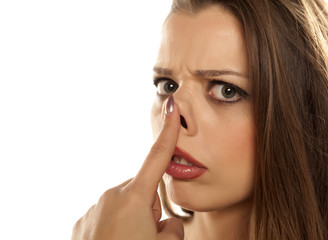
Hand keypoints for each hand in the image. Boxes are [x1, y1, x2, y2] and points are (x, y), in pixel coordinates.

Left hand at [72, 96, 183, 239]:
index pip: (157, 157)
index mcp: (134, 197)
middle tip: (149, 236)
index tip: (171, 107)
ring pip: (126, 207)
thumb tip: (164, 222)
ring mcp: (94, 209)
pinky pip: (108, 217)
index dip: (168, 131)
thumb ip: (172, 227)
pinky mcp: (83, 224)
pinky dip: (116, 229)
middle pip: (144, 192)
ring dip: (134, 222)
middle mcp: (112, 196)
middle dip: (151, 209)